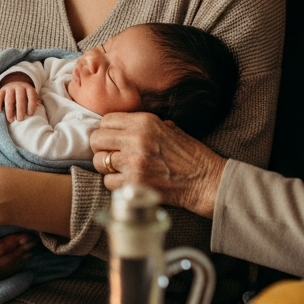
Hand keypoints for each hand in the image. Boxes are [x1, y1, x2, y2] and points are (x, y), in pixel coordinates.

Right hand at [0, 77, 38, 121]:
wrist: (15, 84)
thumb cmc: (25, 95)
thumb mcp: (31, 95)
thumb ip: (35, 101)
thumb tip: (39, 106)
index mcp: (28, 88)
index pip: (31, 95)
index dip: (31, 104)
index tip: (30, 114)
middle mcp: (19, 87)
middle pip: (20, 97)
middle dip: (20, 109)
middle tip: (20, 119)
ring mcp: (9, 88)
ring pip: (9, 98)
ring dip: (9, 110)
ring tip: (10, 120)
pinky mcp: (1, 90)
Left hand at [89, 112, 226, 217]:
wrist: (206, 181)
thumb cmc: (189, 155)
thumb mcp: (169, 128)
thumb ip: (143, 125)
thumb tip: (120, 126)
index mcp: (144, 122)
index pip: (106, 120)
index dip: (107, 130)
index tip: (113, 138)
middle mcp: (136, 139)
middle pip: (97, 139)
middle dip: (101, 147)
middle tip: (112, 154)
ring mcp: (134, 162)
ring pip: (99, 162)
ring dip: (106, 167)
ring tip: (120, 169)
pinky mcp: (134, 183)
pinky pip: (108, 182)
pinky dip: (115, 183)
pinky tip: (127, 181)